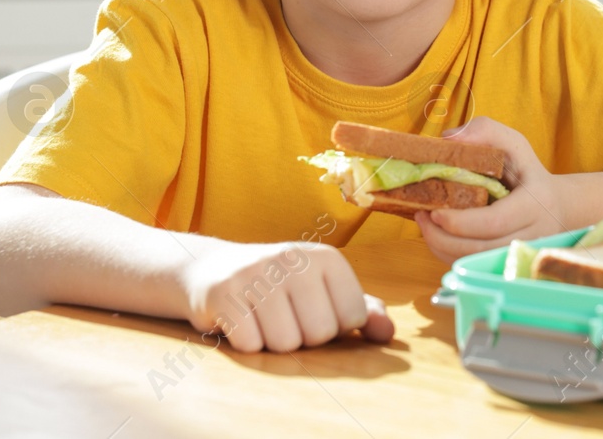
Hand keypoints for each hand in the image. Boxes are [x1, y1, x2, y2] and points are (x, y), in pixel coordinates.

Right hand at [180, 239, 394, 352]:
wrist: (214, 270)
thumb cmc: (281, 287)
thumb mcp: (324, 291)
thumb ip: (362, 311)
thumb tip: (388, 335)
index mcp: (327, 257)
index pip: (353, 318)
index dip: (334, 326)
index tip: (313, 310)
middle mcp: (295, 259)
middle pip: (320, 333)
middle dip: (303, 337)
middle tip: (284, 315)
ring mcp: (258, 273)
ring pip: (285, 343)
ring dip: (273, 342)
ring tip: (263, 318)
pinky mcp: (225, 292)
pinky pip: (251, 344)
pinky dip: (246, 343)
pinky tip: (241, 321)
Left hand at [415, 116, 571, 263]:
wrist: (556, 206)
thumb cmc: (528, 172)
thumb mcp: (514, 143)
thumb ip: (484, 131)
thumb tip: (448, 139)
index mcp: (533, 204)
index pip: (494, 221)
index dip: (461, 222)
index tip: (434, 212)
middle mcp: (530, 235)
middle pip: (480, 248)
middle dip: (443, 237)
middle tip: (421, 217)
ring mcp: (518, 254)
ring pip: (474, 261)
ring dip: (441, 247)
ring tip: (424, 224)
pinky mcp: (506, 263)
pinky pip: (473, 266)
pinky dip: (449, 255)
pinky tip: (438, 236)